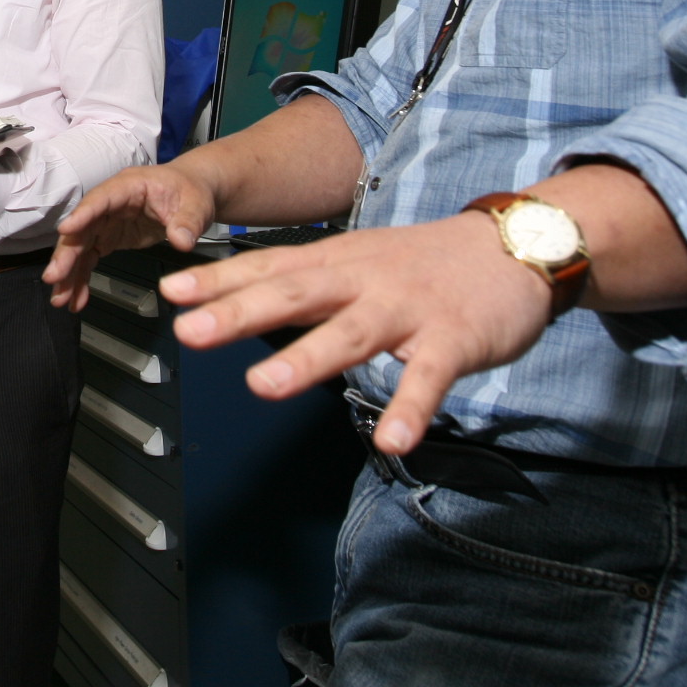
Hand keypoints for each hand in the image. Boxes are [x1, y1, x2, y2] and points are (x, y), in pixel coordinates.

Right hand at [44, 164, 216, 310]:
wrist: (190, 193)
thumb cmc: (190, 191)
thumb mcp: (195, 204)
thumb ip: (187, 221)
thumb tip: (182, 241)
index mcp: (127, 186)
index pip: (101, 199)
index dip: (83, 214)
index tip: (66, 231)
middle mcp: (109, 205)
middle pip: (82, 227)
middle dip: (66, 253)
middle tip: (54, 277)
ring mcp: (106, 222)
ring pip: (80, 247)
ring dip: (68, 273)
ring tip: (60, 299)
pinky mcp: (108, 238)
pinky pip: (89, 259)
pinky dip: (81, 279)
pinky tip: (76, 299)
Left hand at [159, 213, 555, 455]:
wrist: (516, 246)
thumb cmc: (427, 261)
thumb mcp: (359, 258)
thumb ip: (305, 282)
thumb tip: (239, 300)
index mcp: (338, 262)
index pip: (268, 268)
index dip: (218, 281)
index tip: (170, 293)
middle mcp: (364, 281)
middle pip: (295, 295)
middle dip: (239, 313)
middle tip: (191, 331)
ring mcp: (408, 310)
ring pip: (351, 333)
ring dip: (307, 359)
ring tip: (265, 386)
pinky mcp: (453, 340)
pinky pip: (429, 379)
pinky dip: (410, 408)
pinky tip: (393, 440)